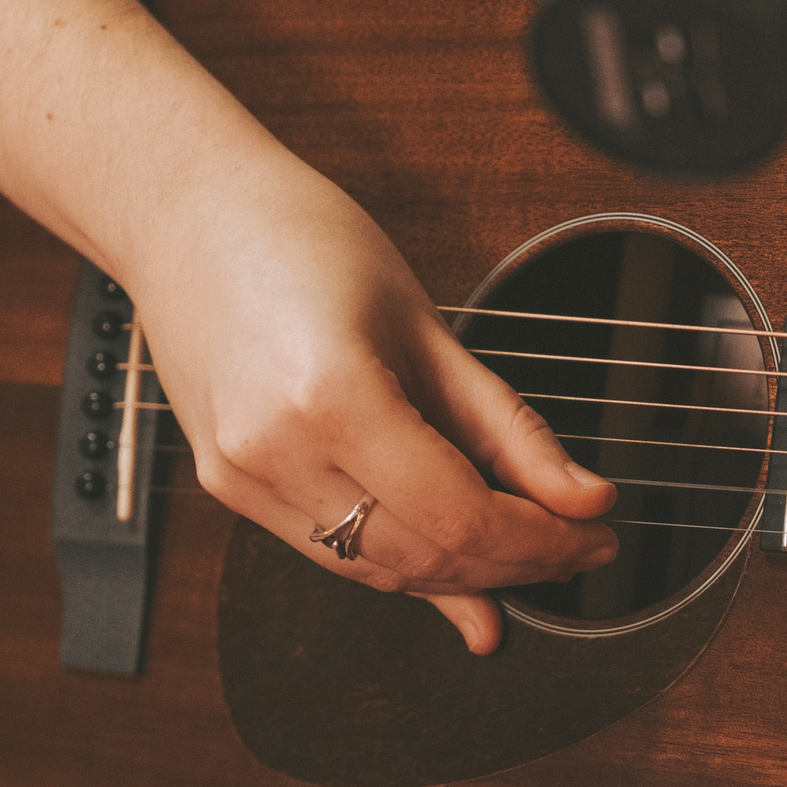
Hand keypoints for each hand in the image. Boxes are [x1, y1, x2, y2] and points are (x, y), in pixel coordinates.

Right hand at [124, 154, 617, 653]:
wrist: (189, 213)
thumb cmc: (301, 238)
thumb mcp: (427, 325)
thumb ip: (508, 428)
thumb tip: (583, 499)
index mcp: (330, 397)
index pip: (461, 516)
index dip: (542, 540)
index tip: (596, 530)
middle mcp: (275, 452)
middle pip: (424, 555)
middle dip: (517, 563)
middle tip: (581, 545)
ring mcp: (242, 478)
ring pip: (379, 570)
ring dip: (464, 573)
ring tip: (531, 549)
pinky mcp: (229, 486)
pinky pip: (334, 550)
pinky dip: (403, 557)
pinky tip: (455, 554)